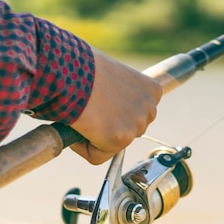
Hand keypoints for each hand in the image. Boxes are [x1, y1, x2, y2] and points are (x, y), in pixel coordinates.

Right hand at [69, 48, 161, 164]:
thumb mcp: (112, 75)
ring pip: (112, 144)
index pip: (137, 113)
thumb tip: (107, 108)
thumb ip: (119, 93)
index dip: (116, 112)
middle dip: (109, 126)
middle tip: (90, 112)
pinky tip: (78, 126)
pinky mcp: (119, 140)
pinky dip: (82, 147)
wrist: (70, 71)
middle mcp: (150, 109)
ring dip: (95, 136)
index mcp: (152, 90)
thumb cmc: (82, 67)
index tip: (102, 106)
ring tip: (83, 115)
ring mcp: (136, 126)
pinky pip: (97, 156)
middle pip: (128, 130)